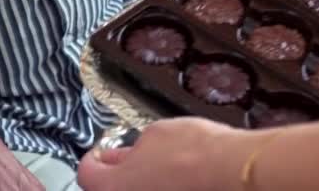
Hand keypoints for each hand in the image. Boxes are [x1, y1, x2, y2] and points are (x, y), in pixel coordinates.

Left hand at [78, 118, 259, 190]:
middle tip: (133, 156)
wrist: (230, 170)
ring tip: (164, 165)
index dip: (95, 157)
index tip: (102, 151)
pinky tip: (180, 177)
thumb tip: (134, 150)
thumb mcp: (158, 133)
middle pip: (113, 188)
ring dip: (145, 182)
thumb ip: (137, 145)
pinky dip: (166, 186)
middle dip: (122, 171)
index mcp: (112, 187)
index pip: (87, 172)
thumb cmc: (194, 153)